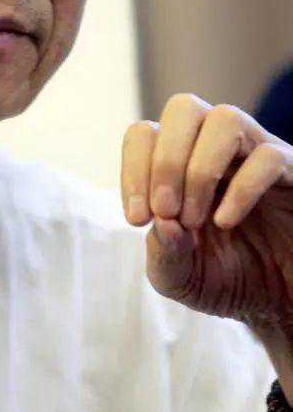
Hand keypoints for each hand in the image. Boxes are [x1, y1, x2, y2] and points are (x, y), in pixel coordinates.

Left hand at [120, 93, 292, 335]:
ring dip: (200, 170)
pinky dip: (241, 189)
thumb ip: (163, 254)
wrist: (281, 304)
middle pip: (184, 108)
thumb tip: (162, 222)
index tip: (138, 219)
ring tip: (194, 219)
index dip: (133, 170)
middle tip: (165, 210)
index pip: (146, 133)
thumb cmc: (226, 279)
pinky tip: (226, 222)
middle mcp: (217, 148)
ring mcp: (257, 154)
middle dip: (165, 160)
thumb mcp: (181, 278)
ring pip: (226, 118)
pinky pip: (269, 156)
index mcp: (181, 162)